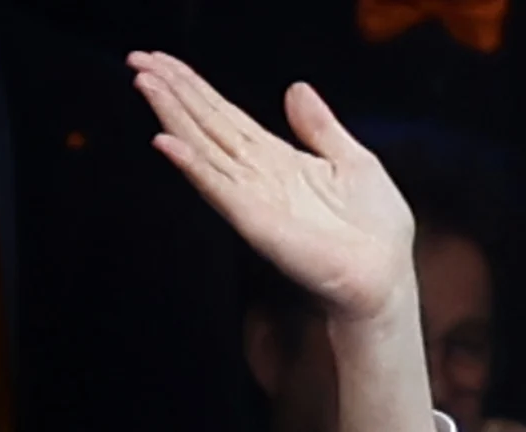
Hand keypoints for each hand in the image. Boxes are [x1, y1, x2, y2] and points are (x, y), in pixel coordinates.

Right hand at [129, 56, 414, 326]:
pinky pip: (219, 189)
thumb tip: (296, 88)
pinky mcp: (257, 223)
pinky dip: (194, 166)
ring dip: (173, 116)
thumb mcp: (354, 162)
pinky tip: (167, 142)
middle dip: (172, 92)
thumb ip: (321, 127)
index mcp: (278, 160)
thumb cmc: (377, 231)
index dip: (195, 87)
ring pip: (203, 149)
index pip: (226, 115)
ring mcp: (254, 198)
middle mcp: (258, 176)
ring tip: (145, 83)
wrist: (387, 278)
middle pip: (206, 125)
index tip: (162, 60)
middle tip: (138, 59)